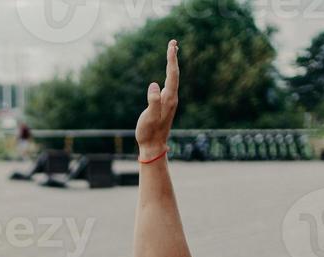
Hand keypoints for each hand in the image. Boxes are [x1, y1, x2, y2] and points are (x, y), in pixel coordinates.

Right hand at [135, 39, 179, 157]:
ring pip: (172, 78)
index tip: (171, 45)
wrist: (153, 147)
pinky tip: (168, 73)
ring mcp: (169, 101)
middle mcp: (172, 98)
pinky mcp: (165, 105)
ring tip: (172, 51)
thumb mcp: (149, 117)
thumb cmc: (149, 133)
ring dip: (172, 64)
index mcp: (169, 99)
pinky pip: (169, 85)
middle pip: (174, 74)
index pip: (172, 75)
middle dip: (173, 57)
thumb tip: (154, 85)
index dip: (171, 59)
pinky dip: (169, 74)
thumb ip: (153, 101)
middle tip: (173, 42)